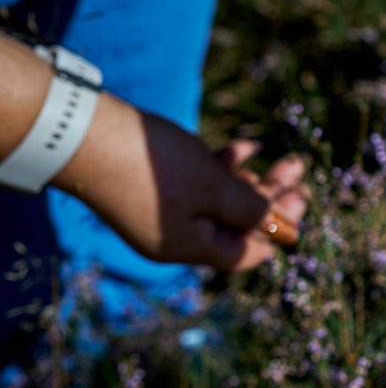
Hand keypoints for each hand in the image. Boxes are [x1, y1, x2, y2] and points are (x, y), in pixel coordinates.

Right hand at [53, 93, 307, 269]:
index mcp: (188, 246)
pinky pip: (200, 182)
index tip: (301, 206)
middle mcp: (174, 235)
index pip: (245, 254)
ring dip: (255, 180)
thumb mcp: (211, 187)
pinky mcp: (152, 184)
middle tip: (301, 175)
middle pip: (237, 224)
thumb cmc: (152, 164)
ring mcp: (162, 209)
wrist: (82, 133)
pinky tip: (247, 147)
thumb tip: (275, 226)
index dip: (277, 233)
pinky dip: (225, 167)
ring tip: (287, 159)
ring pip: (222, 199)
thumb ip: (247, 209)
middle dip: (273, 199)